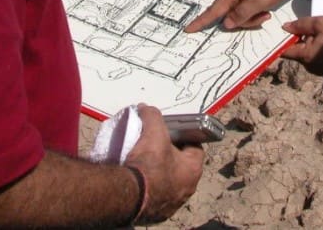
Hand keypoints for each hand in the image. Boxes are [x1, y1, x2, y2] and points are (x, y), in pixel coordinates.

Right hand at [125, 105, 203, 222]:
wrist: (127, 194)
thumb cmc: (148, 162)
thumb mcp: (153, 130)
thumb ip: (152, 115)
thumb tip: (146, 109)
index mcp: (193, 170)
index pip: (194, 147)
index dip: (182, 136)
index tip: (171, 131)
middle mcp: (187, 189)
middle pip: (181, 165)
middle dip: (169, 154)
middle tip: (155, 144)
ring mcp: (172, 203)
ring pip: (168, 181)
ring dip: (159, 171)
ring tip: (143, 159)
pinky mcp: (156, 212)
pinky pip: (155, 194)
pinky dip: (148, 185)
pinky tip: (137, 176)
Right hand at [184, 0, 300, 32]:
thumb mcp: (260, 1)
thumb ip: (242, 14)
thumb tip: (225, 24)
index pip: (213, 11)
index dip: (201, 21)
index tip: (188, 29)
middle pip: (229, 15)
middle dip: (245, 21)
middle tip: (264, 16)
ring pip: (239, 13)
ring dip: (252, 17)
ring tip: (267, 11)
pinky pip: (246, 8)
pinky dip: (255, 12)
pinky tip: (266, 8)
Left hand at [280, 16, 322, 74]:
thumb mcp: (318, 23)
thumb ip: (299, 25)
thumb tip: (284, 27)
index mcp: (305, 57)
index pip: (286, 51)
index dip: (283, 41)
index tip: (284, 31)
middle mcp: (311, 67)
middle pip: (298, 53)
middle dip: (300, 41)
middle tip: (309, 27)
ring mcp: (320, 71)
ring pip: (308, 56)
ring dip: (310, 45)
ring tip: (320, 33)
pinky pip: (317, 59)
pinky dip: (318, 50)